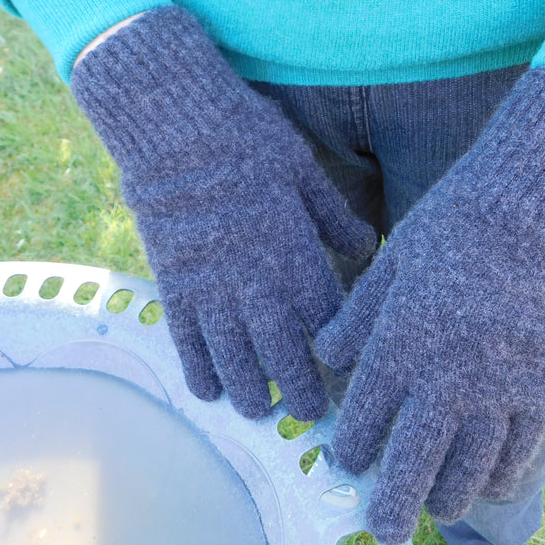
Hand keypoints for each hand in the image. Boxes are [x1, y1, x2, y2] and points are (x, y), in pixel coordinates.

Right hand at [71, 7, 375, 420]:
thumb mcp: (305, 172)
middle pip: (283, 352)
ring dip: (250, 390)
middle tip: (310, 417)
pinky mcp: (175, 284)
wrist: (176, 127)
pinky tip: (209, 392)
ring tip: (260, 412)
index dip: (336, 355)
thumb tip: (369, 246)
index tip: (346, 377)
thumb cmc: (249, 141)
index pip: (324, 321)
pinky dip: (198, 370)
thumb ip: (335, 218)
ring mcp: (212, 288)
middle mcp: (257, 282)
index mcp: (295, 255)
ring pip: (234, 357)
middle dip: (299, 390)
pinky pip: (187, 340)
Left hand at [316, 68, 544, 543]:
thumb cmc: (453, 226)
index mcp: (398, 345)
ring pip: (467, 469)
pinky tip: (491, 482)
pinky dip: (502, 475)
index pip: (363, 419)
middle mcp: (443, 378)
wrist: (535, 208)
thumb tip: (325, 355)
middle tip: (384, 529)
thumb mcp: (391, 263)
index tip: (346, 460)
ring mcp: (497, 388)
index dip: (350, 448)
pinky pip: (519, 450)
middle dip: (393, 504)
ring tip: (435, 507)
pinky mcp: (541, 387)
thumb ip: (357, 317)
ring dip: (447, 496)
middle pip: (412, 464)